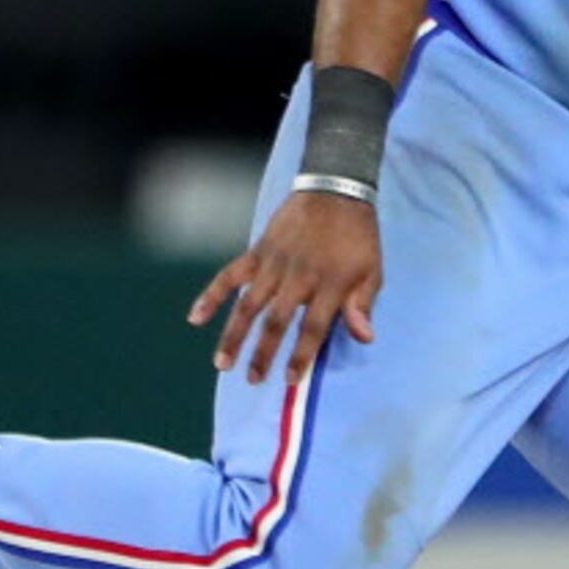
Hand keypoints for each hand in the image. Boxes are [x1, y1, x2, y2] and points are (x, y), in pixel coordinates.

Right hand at [187, 191, 381, 383]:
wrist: (335, 190)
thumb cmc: (357, 236)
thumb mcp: (373, 270)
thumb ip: (363, 305)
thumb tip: (365, 338)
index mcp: (329, 285)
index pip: (313, 328)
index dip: (301, 355)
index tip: (290, 379)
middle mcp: (298, 277)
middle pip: (276, 321)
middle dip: (263, 353)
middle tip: (253, 378)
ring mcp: (274, 263)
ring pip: (248, 304)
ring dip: (233, 335)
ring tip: (222, 362)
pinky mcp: (258, 251)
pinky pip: (230, 275)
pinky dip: (211, 295)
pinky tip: (195, 317)